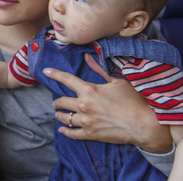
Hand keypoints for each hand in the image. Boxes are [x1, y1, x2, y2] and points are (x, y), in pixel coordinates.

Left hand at [45, 53, 172, 153]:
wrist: (144, 124)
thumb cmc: (133, 101)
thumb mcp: (117, 81)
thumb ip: (99, 70)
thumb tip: (88, 57)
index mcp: (89, 90)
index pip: (66, 79)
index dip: (54, 74)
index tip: (46, 72)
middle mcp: (84, 105)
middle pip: (61, 102)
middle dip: (57, 102)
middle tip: (56, 102)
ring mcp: (86, 121)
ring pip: (64, 118)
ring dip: (59, 115)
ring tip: (59, 114)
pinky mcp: (90, 134)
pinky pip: (72, 133)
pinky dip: (65, 131)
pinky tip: (62, 129)